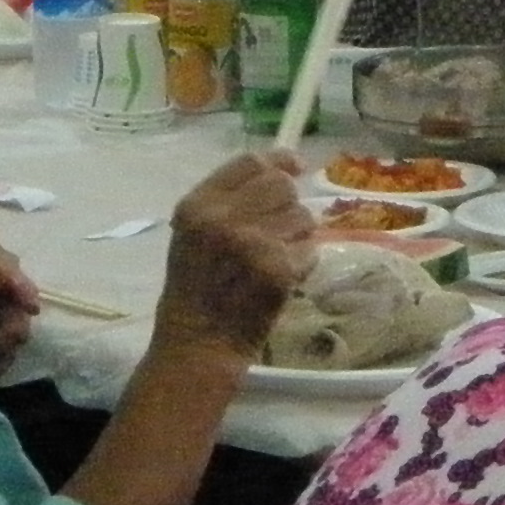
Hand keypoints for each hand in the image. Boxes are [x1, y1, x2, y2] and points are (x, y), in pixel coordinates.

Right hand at [152, 151, 315, 361]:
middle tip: (279, 227)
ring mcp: (254, 243)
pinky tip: (282, 278)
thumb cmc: (194, 289)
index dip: (279, 160)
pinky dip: (303, 263)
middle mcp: (224, 219)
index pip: (250, 162)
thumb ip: (227, 201)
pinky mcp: (279, 270)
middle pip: (281, 184)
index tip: (295, 166)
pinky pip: (310, 249)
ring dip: (297, 236)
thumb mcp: (193, 234)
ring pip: (303, 216)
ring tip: (276, 257)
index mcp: (198, 206)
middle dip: (288, 203)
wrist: (198, 344)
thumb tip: (283, 167)